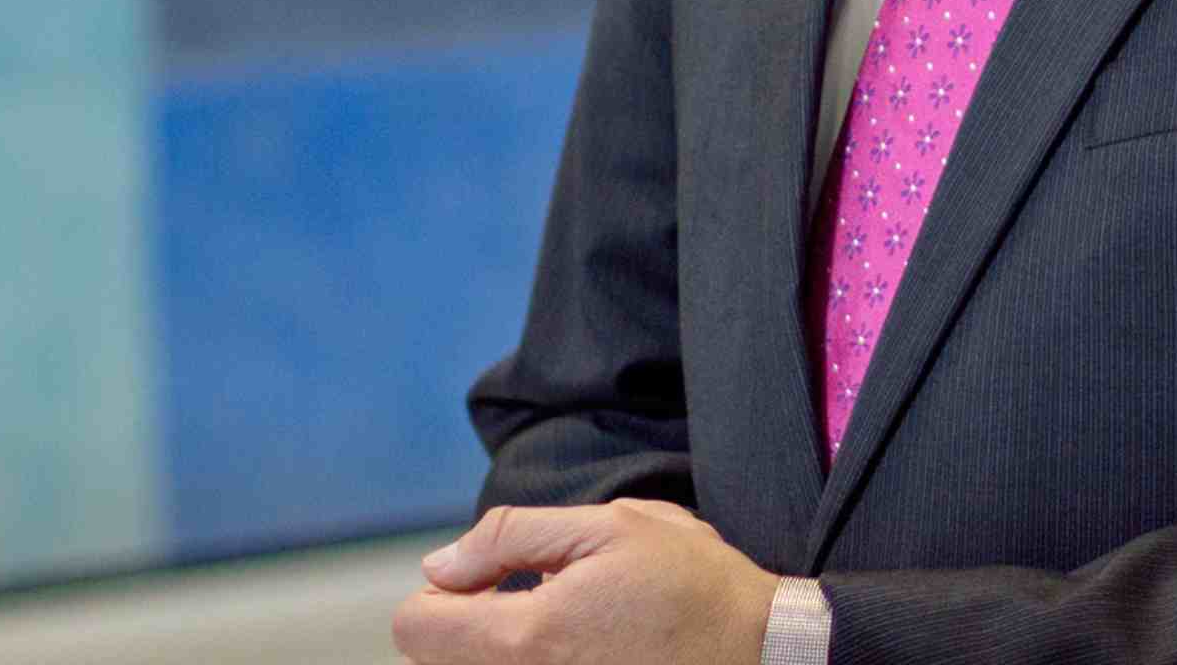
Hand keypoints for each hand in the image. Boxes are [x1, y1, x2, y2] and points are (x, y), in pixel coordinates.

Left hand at [391, 500, 777, 663]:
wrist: (760, 654)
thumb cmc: (693, 586)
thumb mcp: (612, 526)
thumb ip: (512, 537)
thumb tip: (440, 564)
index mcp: (529, 636)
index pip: (416, 626)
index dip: (444, 589)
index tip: (492, 578)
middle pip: (436, 660)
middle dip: (466, 621)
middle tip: (530, 598)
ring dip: (496, 649)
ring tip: (560, 629)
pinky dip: (532, 663)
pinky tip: (580, 649)